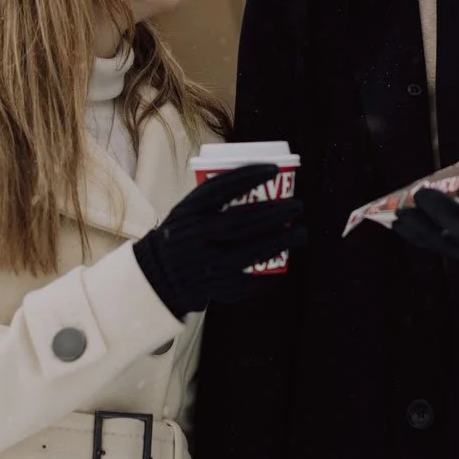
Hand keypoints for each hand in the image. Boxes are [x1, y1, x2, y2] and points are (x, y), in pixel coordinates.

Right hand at [133, 163, 306, 318]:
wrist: (158, 274)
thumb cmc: (185, 233)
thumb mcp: (188, 210)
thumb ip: (214, 199)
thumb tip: (260, 176)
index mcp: (187, 213)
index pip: (217, 190)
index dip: (247, 177)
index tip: (274, 170)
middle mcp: (193, 238)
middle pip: (239, 224)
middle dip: (274, 214)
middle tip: (298, 206)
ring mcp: (202, 266)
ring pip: (247, 254)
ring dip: (279, 243)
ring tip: (300, 233)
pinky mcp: (211, 288)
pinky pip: (244, 283)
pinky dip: (267, 275)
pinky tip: (284, 264)